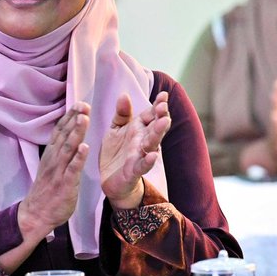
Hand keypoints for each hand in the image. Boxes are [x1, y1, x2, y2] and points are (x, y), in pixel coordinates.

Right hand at [17, 103, 90, 240]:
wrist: (37, 213)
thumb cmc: (48, 188)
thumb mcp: (52, 165)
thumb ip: (59, 150)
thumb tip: (67, 134)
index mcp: (52, 154)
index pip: (61, 131)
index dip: (70, 117)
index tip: (79, 103)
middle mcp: (54, 159)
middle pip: (64, 135)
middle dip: (74, 119)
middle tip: (83, 104)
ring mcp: (59, 171)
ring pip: (68, 148)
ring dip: (76, 133)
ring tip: (84, 118)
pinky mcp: (65, 183)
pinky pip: (73, 169)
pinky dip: (78, 158)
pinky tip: (85, 147)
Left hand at [99, 92, 170, 209]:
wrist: (112, 181)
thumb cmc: (117, 153)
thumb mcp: (116, 130)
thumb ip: (122, 113)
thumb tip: (124, 95)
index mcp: (140, 129)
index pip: (151, 115)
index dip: (158, 105)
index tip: (163, 95)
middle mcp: (143, 141)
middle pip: (155, 127)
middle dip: (161, 116)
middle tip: (164, 106)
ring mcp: (140, 156)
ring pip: (152, 143)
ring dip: (158, 133)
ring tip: (164, 122)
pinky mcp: (133, 171)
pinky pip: (142, 166)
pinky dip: (148, 161)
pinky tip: (152, 156)